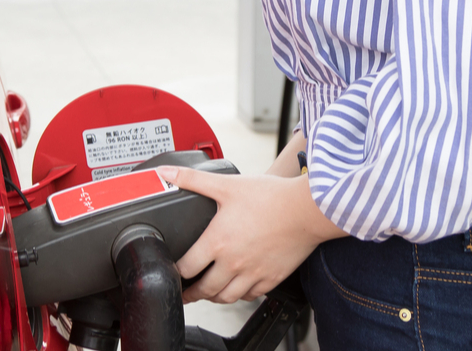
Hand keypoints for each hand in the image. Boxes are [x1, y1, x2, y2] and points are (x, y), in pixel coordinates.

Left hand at [159, 164, 346, 304]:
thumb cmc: (270, 197)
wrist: (307, 210)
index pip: (186, 268)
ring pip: (226, 297)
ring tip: (207, 293)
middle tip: (185, 292)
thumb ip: (192, 180)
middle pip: (204, 289)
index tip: (172, 272)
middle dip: (191, 293)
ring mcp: (253, 274)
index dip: (175, 272)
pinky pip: (250, 296)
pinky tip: (237, 287)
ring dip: (213, 297)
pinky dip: (239, 294)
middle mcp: (233, 263)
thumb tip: (164, 174)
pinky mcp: (271, 278)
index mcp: (217, 242)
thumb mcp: (227, 184)